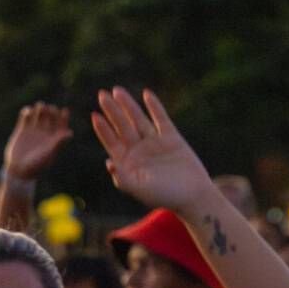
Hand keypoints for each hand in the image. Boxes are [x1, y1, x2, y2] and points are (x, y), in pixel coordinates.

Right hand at [3, 103, 72, 181]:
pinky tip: (28, 112)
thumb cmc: (37, 166)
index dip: (64, 116)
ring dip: (40, 108)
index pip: (62, 124)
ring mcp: (34, 131)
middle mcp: (45, 133)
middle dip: (51, 110)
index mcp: (54, 139)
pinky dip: (27, 112)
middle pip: (51, 115)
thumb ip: (58, 143)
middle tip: (48, 109)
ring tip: (40, 107)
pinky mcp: (22, 130)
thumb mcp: (49, 154)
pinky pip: (26, 116)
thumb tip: (70, 133)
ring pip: (39, 114)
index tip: (64, 111)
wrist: (19, 170)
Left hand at [92, 87, 209, 212]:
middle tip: (101, 95)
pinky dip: (154, 107)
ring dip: (128, 106)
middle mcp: (139, 151)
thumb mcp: (140, 189)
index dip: (103, 129)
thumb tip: (109, 164)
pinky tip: (146, 94)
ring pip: (138, 120)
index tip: (94, 115)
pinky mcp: (171, 138)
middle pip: (122, 127)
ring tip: (117, 91)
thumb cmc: (165, 196)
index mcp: (129, 163)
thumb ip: (123, 179)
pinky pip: (161, 119)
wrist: (193, 196)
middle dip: (112, 112)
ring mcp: (154, 143)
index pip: (112, 143)